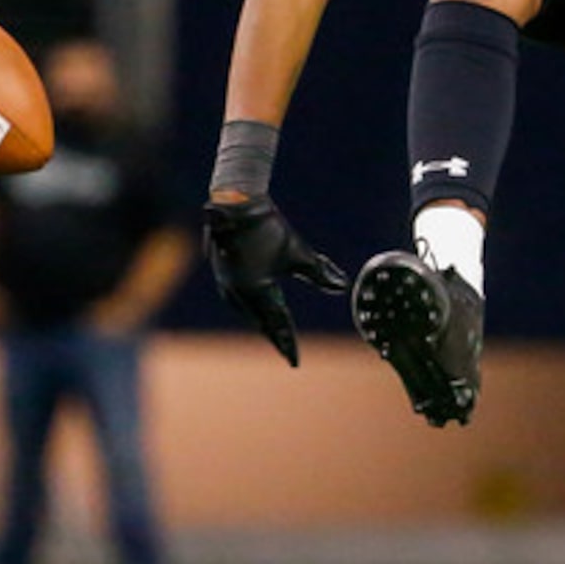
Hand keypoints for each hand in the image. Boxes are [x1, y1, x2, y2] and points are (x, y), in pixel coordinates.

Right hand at [201, 196, 349, 365]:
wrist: (237, 201)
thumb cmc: (269, 226)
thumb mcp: (298, 252)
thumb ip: (319, 273)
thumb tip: (342, 287)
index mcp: (256, 290)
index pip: (276, 323)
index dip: (287, 343)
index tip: (295, 362)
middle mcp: (237, 292)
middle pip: (260, 321)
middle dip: (275, 335)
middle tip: (287, 351)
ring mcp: (225, 283)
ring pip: (247, 312)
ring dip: (261, 322)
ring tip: (274, 334)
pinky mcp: (221, 273)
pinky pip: (237, 300)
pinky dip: (250, 309)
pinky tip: (256, 309)